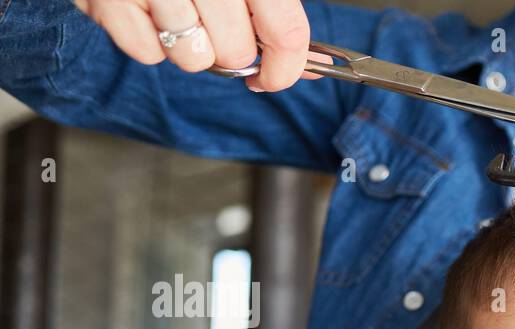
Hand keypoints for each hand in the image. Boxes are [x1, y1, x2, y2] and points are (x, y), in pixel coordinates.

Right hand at [71, 0, 331, 91]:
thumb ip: (279, 12)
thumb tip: (311, 67)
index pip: (284, 32)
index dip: (285, 68)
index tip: (273, 77)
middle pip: (235, 52)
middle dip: (229, 48)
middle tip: (213, 19)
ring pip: (192, 58)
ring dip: (188, 44)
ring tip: (175, 5)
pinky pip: (146, 51)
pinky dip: (148, 38)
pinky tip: (146, 4)